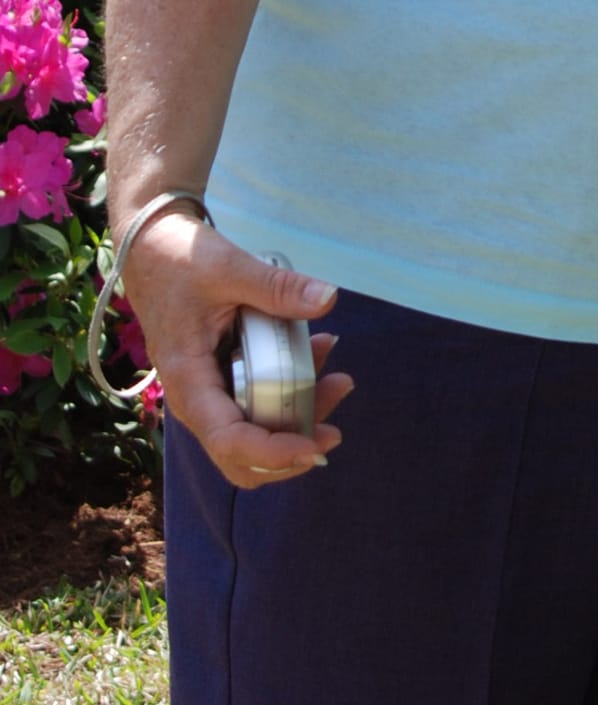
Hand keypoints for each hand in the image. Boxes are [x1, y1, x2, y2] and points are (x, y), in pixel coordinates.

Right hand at [120, 204, 353, 488]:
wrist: (153, 249)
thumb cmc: (180, 260)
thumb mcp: (230, 267)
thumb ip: (278, 287)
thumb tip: (328, 298)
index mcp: (188, 380)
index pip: (228, 441)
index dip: (273, 454)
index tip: (314, 446)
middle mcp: (196, 399)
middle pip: (243, 455)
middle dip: (292, 447)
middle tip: (336, 417)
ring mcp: (208, 393)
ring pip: (255, 432)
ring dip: (299, 417)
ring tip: (339, 379)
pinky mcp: (222, 380)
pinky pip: (257, 402)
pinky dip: (291, 391)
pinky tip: (316, 354)